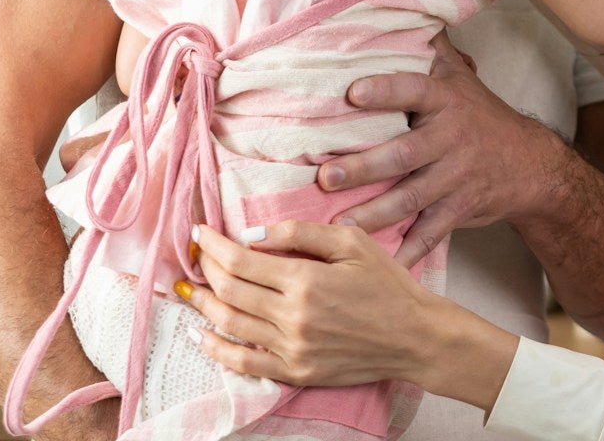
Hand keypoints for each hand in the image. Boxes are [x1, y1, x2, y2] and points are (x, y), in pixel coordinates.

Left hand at [184, 220, 429, 386]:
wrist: (415, 337)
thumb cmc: (388, 285)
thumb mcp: (352, 241)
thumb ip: (301, 231)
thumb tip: (254, 234)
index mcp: (306, 279)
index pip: (240, 260)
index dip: (213, 245)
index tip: (199, 231)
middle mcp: (293, 317)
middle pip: (228, 290)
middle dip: (203, 268)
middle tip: (194, 253)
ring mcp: (292, 349)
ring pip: (230, 324)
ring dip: (202, 304)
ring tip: (188, 289)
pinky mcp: (295, 372)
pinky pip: (243, 363)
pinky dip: (216, 348)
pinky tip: (200, 334)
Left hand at [315, 36, 564, 265]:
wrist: (531, 165)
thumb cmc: (481, 117)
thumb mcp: (460, 78)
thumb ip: (430, 50)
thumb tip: (400, 6)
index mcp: (446, 101)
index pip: (413, 89)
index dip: (385, 90)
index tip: (352, 93)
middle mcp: (450, 139)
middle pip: (404, 153)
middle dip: (365, 167)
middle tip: (326, 176)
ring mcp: (455, 178)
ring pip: (410, 198)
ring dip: (373, 214)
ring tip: (337, 225)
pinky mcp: (459, 210)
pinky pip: (431, 234)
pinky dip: (407, 252)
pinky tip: (381, 266)